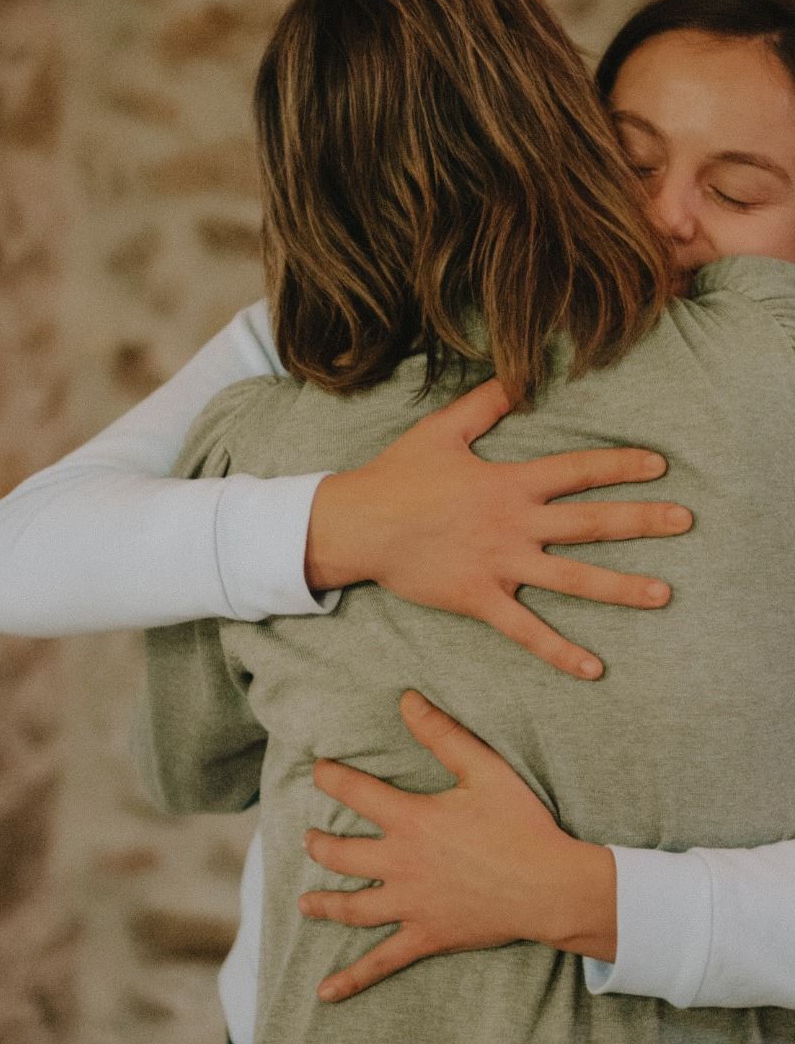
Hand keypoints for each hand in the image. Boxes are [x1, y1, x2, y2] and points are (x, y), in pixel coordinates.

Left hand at [299, 691, 616, 1002]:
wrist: (551, 886)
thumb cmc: (520, 824)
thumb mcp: (484, 769)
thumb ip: (442, 733)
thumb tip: (407, 698)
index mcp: (412, 821)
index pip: (356, 794)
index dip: (331, 778)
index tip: (318, 770)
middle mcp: (402, 864)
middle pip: (342, 855)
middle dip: (320, 846)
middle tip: (311, 839)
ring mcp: (412, 905)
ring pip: (353, 908)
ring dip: (325, 904)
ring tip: (307, 903)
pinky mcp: (427, 936)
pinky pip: (382, 962)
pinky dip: (352, 979)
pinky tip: (325, 993)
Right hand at [305, 378, 691, 678]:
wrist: (358, 523)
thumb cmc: (398, 476)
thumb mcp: (441, 430)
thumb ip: (484, 404)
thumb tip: (517, 375)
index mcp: (508, 483)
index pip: (576, 470)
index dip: (619, 465)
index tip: (659, 466)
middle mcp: (514, 524)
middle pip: (590, 523)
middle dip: (641, 521)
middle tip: (685, 522)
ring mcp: (500, 565)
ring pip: (572, 579)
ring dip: (621, 587)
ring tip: (663, 594)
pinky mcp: (481, 599)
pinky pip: (527, 631)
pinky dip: (560, 651)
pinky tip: (594, 668)